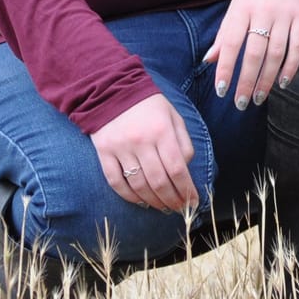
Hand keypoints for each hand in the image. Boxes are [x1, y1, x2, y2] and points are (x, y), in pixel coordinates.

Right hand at [91, 94, 197, 211]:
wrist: (111, 89)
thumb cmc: (149, 105)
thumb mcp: (173, 116)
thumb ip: (183, 141)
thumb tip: (186, 169)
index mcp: (162, 130)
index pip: (177, 168)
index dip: (187, 189)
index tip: (194, 202)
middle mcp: (141, 141)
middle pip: (159, 181)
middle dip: (173, 200)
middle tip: (181, 209)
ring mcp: (120, 148)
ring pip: (139, 185)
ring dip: (154, 201)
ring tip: (164, 207)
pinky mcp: (104, 152)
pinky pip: (116, 182)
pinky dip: (130, 196)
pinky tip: (142, 201)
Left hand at [203, 0, 298, 109]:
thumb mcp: (236, 7)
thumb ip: (224, 34)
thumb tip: (209, 61)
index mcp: (242, 9)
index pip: (231, 43)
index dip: (225, 67)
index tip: (221, 90)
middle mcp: (263, 12)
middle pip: (254, 53)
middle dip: (246, 81)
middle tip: (241, 102)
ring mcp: (285, 15)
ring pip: (276, 53)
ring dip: (267, 79)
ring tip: (258, 97)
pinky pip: (298, 46)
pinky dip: (291, 67)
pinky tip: (283, 83)